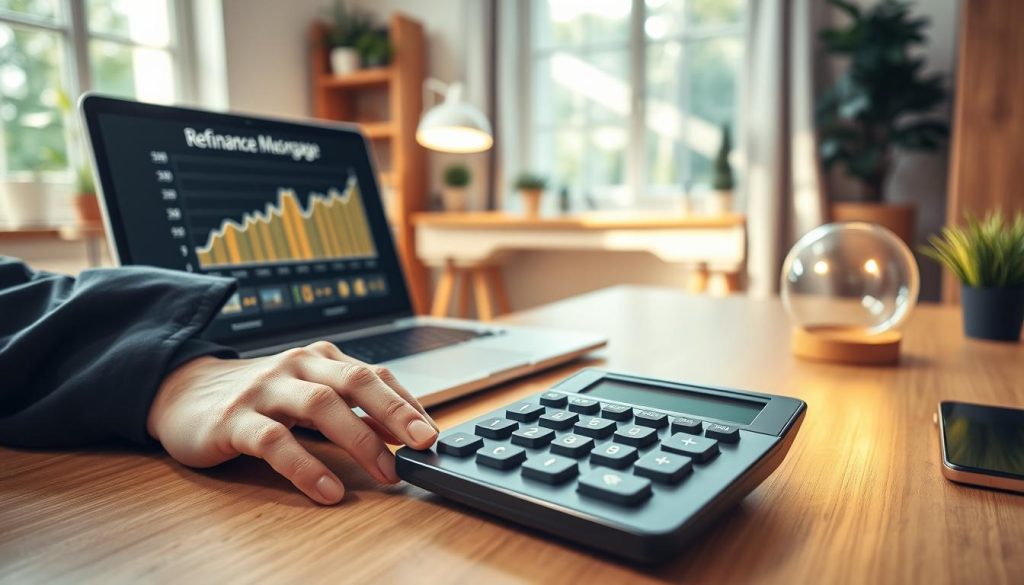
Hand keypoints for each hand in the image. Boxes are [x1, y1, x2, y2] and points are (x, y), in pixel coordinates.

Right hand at [147, 341, 438, 504]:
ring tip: (386, 472)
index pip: (373, 374)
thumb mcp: (306, 393)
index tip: (433, 432)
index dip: (407, 402)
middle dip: (395, 411)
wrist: (181, 393)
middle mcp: (296, 366)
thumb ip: (347, 407)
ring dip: (360, 440)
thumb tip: (402, 432)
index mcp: (319, 359)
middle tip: (424, 442)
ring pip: (320, 406)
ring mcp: (264, 390)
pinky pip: (275, 442)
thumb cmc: (257, 398)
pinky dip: (306, 467)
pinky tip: (328, 491)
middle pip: (355, 381)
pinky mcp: (234, 421)